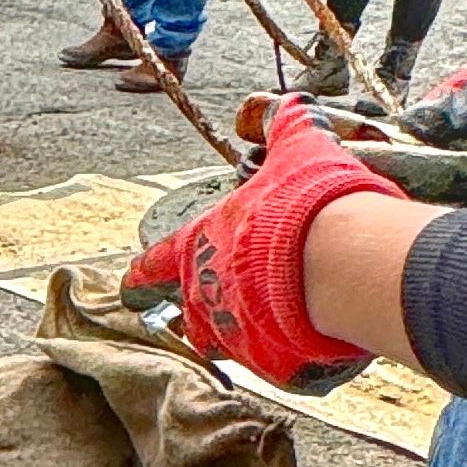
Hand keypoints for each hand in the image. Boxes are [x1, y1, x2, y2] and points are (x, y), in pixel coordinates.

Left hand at [123, 101, 405, 390]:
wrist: (336, 259)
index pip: (160, 258)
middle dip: (205, 305)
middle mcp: (205, 290)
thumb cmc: (306, 202)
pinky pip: (269, 362)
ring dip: (239, 331)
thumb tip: (289, 105)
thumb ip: (287, 131)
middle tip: (228, 301)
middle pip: (191, 306)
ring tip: (266, 323)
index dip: (146, 269)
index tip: (130, 280)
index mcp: (200, 243)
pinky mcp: (266, 360)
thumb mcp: (298, 153)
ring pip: (223, 339)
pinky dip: (282, 353)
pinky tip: (304, 342)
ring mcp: (231, 330)